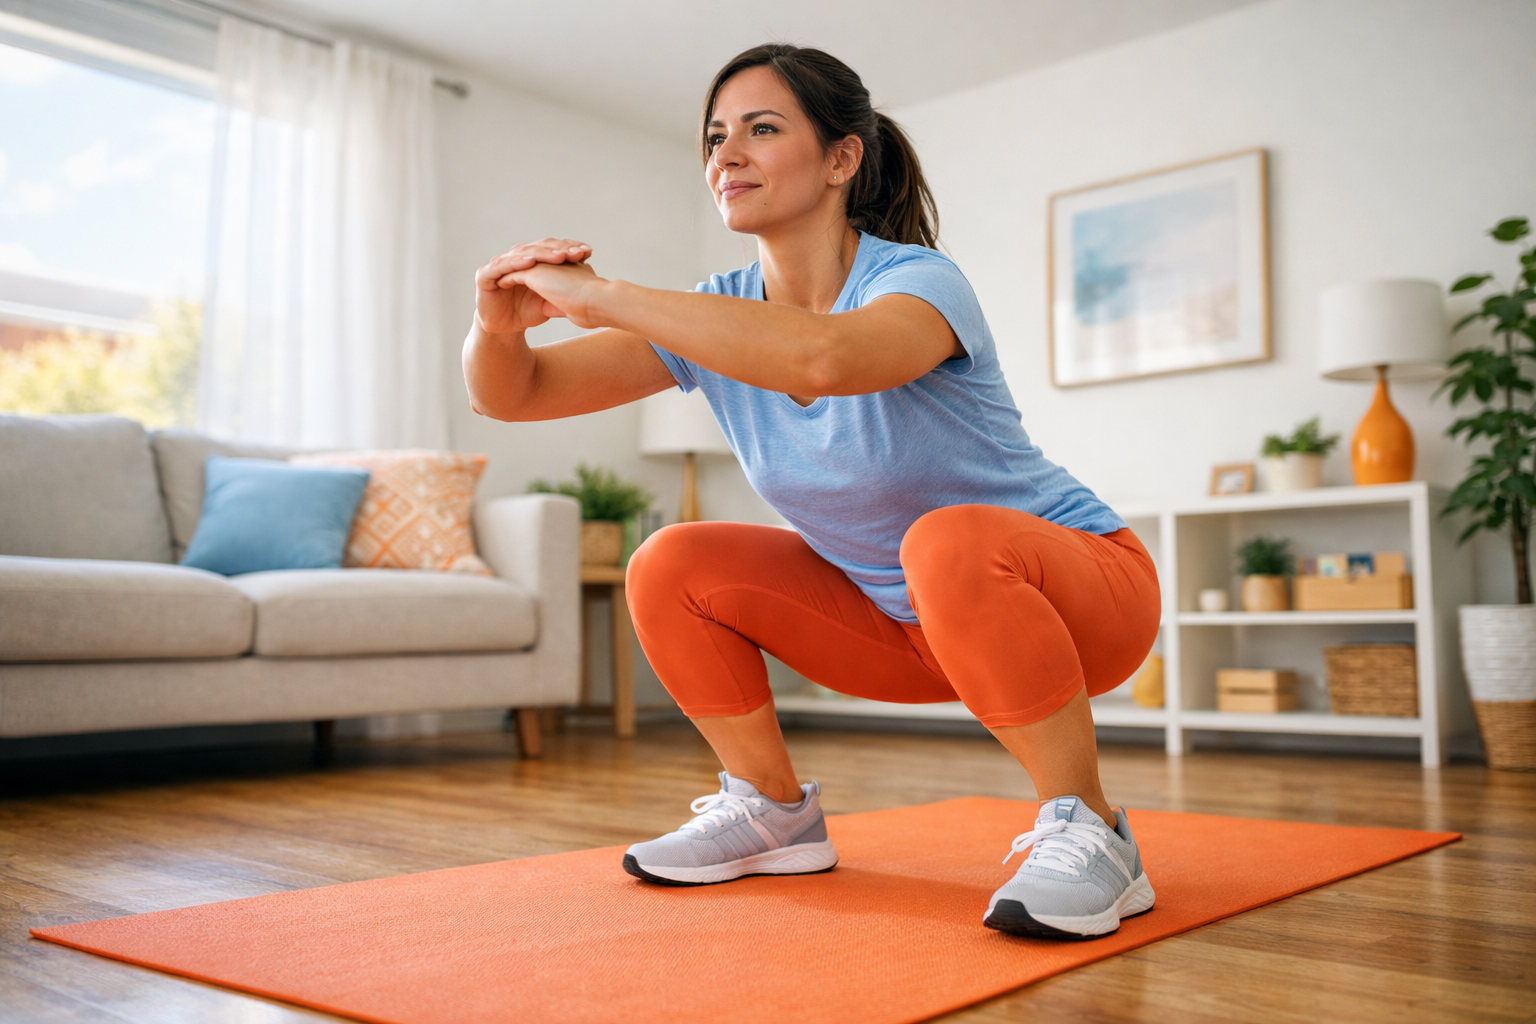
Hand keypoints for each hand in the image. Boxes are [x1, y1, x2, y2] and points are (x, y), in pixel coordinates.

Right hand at [474, 238, 592, 334]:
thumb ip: (563, 293)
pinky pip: (502, 266)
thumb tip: (590, 289)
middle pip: (538, 248)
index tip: (587, 252)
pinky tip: (530, 263)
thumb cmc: (525, 313)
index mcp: (530, 260)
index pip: (551, 249)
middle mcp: (515, 258)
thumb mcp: (549, 302)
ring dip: (540, 254)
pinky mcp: (485, 274)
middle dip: (557, 250)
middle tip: (574, 253)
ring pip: (522, 254)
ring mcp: (499, 264)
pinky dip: (515, 263)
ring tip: (557, 256)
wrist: (503, 329)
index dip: (568, 249)